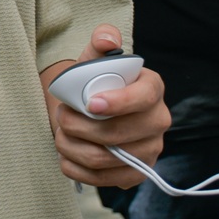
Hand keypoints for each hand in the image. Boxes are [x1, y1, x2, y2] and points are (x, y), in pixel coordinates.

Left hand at [44, 26, 169, 188]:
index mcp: (152, 88)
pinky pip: (102, 180)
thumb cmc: (93, 82)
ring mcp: (149, 151)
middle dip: (81, 127)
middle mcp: (158, 121)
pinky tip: (66, 155)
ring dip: (73, 147)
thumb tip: (105, 39)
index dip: (118, 102)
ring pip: (106, 158)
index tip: (90, 104)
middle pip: (119, 134)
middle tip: (62, 116)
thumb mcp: (95, 57)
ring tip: (60, 133)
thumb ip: (101, 40)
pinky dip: (76, 169)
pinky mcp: (134, 174)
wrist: (88, 109)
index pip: (143, 97)